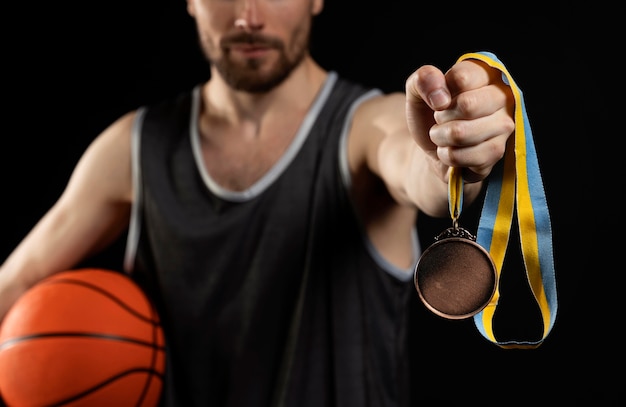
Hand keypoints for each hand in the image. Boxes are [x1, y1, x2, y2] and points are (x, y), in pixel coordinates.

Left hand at [405, 58, 513, 182]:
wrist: (432, 146)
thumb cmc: (429, 114)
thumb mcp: (417, 91)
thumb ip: (423, 80)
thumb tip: (442, 99)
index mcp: (485, 73)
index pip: (462, 77)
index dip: (440, 92)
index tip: (440, 99)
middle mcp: (502, 95)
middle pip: (467, 105)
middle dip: (441, 117)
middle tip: (441, 119)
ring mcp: (504, 125)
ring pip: (461, 133)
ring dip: (440, 137)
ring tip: (444, 134)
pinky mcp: (496, 151)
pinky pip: (460, 156)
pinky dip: (445, 155)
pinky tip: (451, 149)